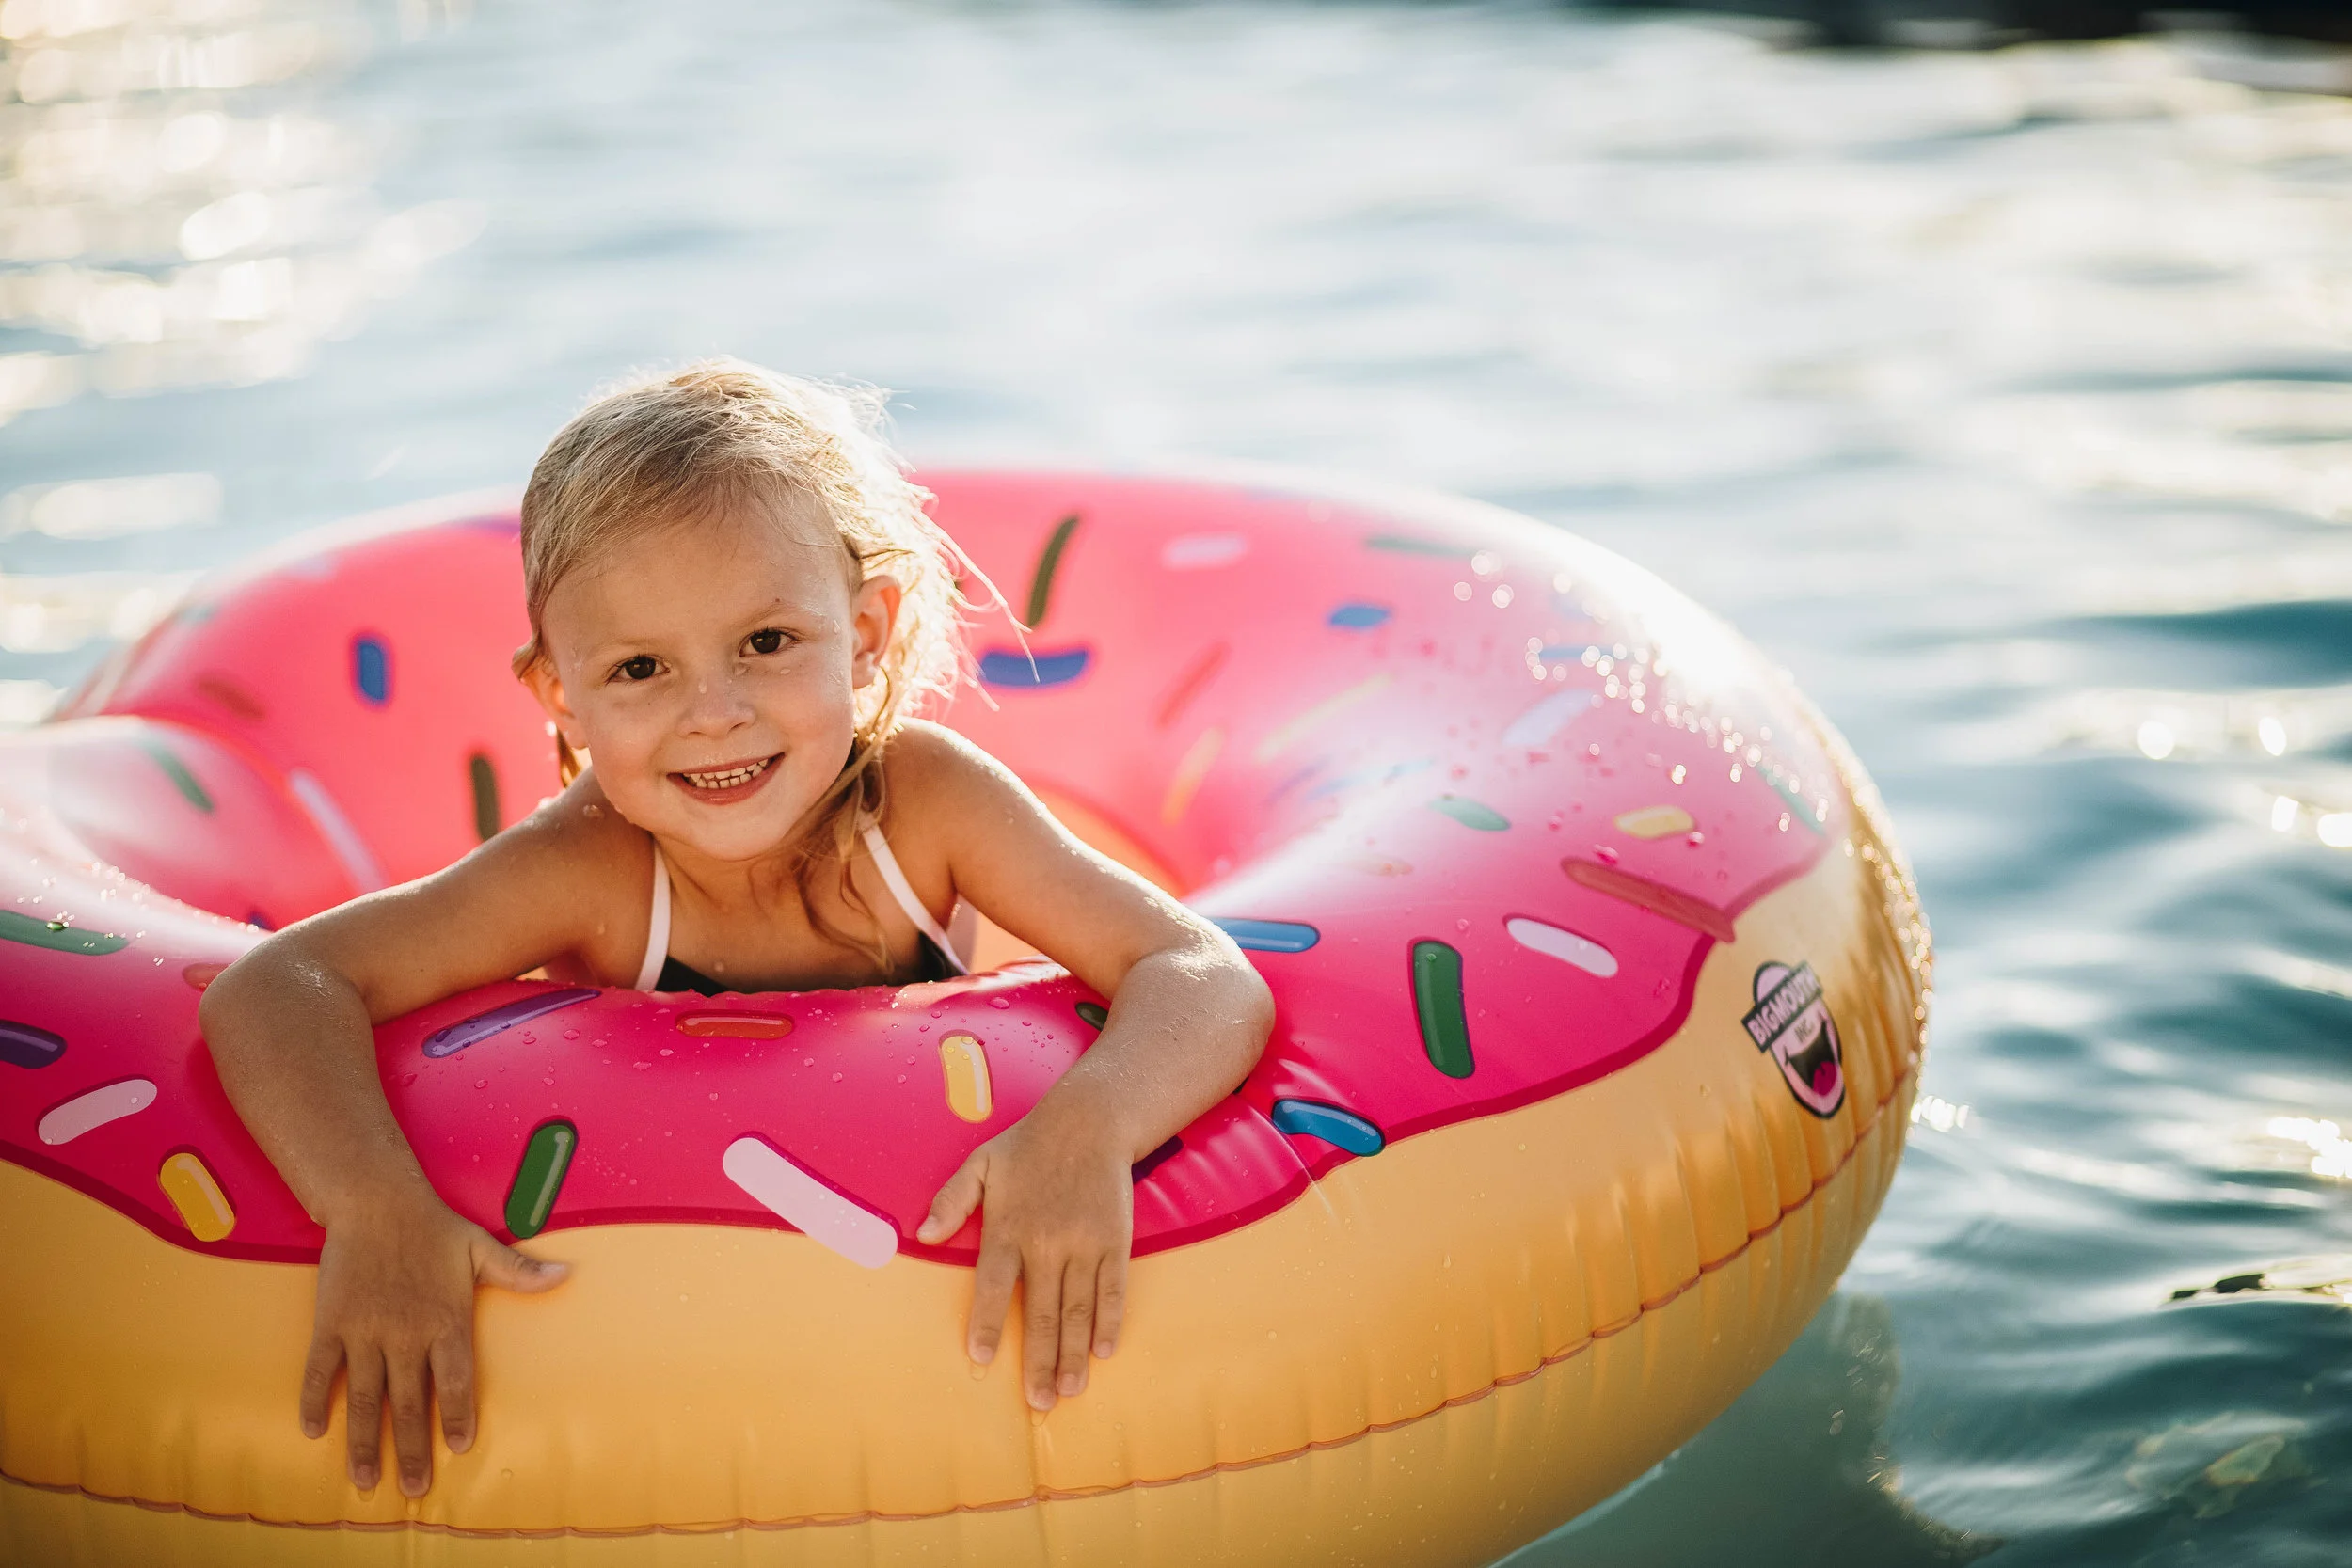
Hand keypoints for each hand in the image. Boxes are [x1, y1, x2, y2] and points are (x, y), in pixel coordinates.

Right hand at [301, 1191, 567, 1494]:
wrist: (375, 1201)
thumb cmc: (434, 1228)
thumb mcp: (482, 1248)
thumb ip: (521, 1273)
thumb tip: (567, 1273)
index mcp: (446, 1320)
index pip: (456, 1379)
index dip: (457, 1414)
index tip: (459, 1446)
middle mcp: (406, 1333)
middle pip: (409, 1402)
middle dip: (412, 1448)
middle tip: (413, 1488)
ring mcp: (365, 1330)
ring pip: (364, 1396)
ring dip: (364, 1440)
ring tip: (365, 1479)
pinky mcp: (332, 1323)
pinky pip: (320, 1369)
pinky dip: (315, 1400)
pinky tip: (313, 1431)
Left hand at [916, 1103, 1133, 1411]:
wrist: (1090, 1120)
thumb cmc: (1028, 1145)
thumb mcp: (980, 1163)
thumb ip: (951, 1200)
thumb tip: (922, 1233)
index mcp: (1008, 1226)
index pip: (993, 1285)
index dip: (985, 1322)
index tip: (980, 1358)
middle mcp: (1047, 1240)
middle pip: (1041, 1310)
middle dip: (1039, 1360)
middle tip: (1039, 1403)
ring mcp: (1084, 1242)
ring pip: (1078, 1308)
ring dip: (1074, 1353)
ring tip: (1070, 1389)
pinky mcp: (1115, 1239)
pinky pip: (1112, 1287)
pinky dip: (1109, 1320)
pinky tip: (1103, 1349)